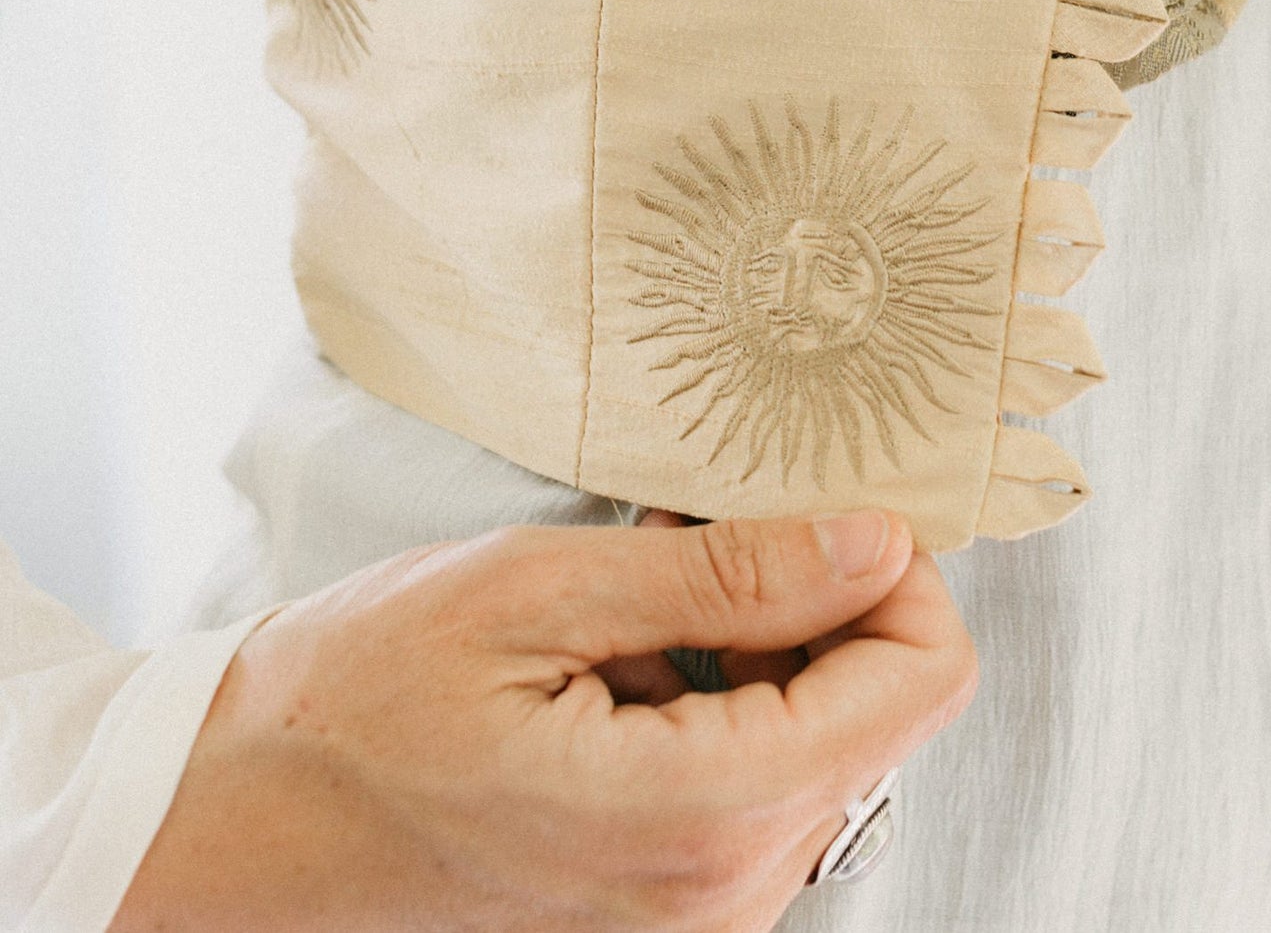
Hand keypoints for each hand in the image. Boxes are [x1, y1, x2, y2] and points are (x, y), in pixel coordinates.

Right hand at [114, 511, 975, 932]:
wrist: (225, 824)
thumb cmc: (353, 702)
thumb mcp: (539, 594)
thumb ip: (733, 575)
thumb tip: (879, 538)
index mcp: (704, 820)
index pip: (920, 681)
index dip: (898, 569)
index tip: (819, 503)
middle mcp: (721, 897)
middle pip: (881, 711)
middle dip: (819, 600)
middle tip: (701, 533)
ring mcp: (692, 916)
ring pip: (822, 741)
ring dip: (762, 644)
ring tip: (643, 589)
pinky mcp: (658, 904)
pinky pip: (756, 782)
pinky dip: (719, 696)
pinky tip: (625, 649)